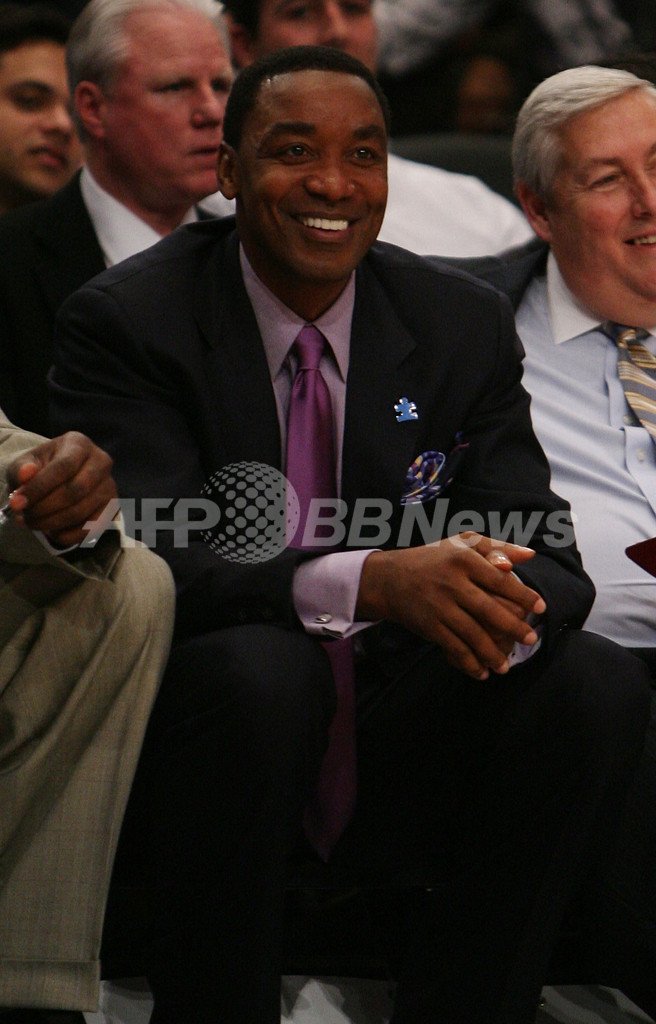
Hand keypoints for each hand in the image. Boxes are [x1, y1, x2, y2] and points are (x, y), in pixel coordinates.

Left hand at [6, 432, 116, 547]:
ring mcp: (110, 486)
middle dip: (45, 508)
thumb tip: (26, 474)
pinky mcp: (112, 508)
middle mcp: (101, 462)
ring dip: (52, 523)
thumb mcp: (26, 463)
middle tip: (25, 517)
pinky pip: (92, 528)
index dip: (39, 487)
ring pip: (82, 511)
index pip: (63, 467)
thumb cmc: (42, 469)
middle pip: (75, 490)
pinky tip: (52, 532)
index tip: (17, 502)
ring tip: (33, 523)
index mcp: (79, 444)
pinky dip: (68, 535)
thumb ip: (22, 468)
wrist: (60, 479)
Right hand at [356, 532, 545, 679]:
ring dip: (492, 653)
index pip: (500, 580)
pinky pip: (454, 647)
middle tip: (530, 639)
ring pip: (473, 634)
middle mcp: (452, 583)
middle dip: (513, 628)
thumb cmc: (432, 559)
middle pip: (490, 609)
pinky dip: (470, 663)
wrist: (388, 579)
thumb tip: (529, 556)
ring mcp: (440, 606)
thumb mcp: (461, 544)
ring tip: (506, 665)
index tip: (540, 607)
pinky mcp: (429, 626)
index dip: (523, 595)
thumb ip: (496, 547)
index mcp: (464, 560)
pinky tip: (482, 672)